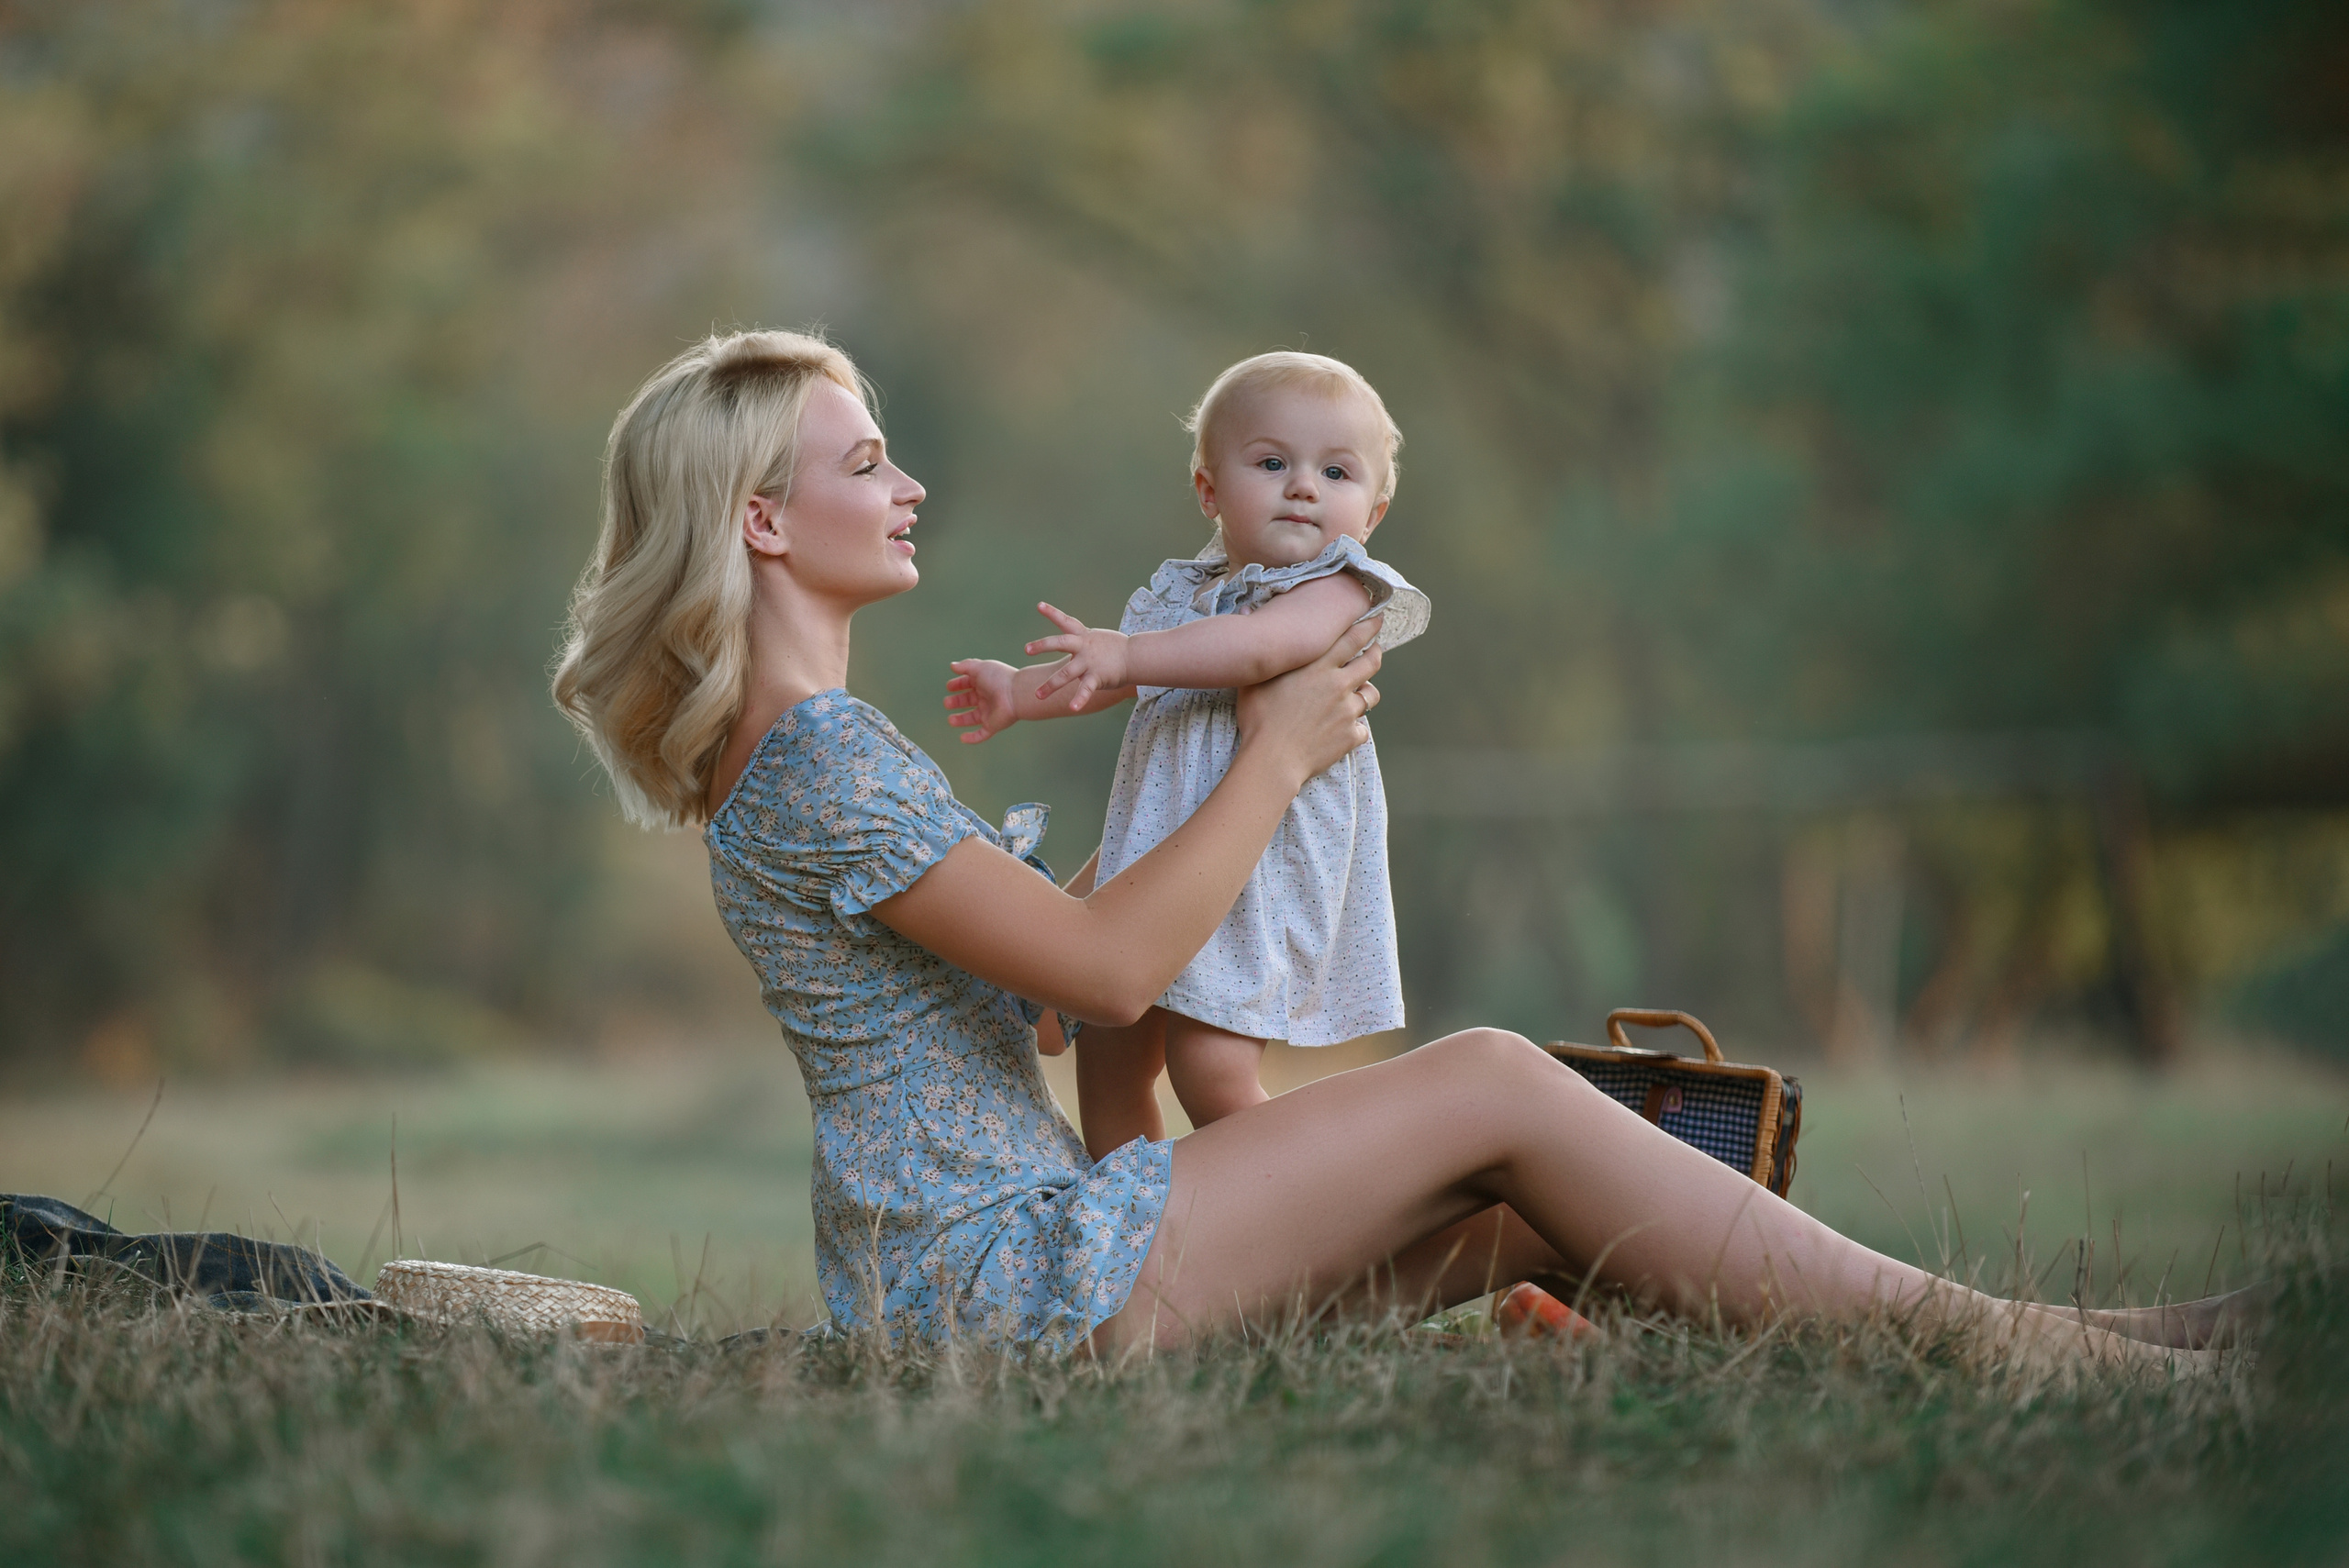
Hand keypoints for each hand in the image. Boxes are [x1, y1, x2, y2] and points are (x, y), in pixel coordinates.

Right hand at [944, 658, 1020, 743]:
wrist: (1015, 695)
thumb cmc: (998, 679)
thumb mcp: (979, 668)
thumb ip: (965, 666)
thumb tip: (952, 666)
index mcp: (984, 682)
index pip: (968, 683)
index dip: (958, 684)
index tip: (949, 687)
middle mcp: (987, 697)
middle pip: (969, 700)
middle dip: (957, 701)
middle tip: (947, 703)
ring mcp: (990, 712)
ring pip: (973, 718)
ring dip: (961, 720)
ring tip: (951, 720)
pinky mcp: (993, 725)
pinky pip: (982, 734)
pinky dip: (972, 738)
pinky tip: (962, 738)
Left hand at [1026, 603, 1129, 711]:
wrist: (1138, 657)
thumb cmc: (1118, 650)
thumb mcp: (1098, 641)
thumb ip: (1084, 645)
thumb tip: (1074, 651)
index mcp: (1084, 636)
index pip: (1066, 621)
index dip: (1052, 613)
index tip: (1039, 605)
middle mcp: (1084, 647)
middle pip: (1059, 643)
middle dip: (1042, 645)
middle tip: (1026, 649)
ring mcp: (1089, 663)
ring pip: (1066, 674)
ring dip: (1051, 685)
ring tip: (1037, 696)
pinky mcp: (1097, 677)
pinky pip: (1086, 690)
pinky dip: (1079, 700)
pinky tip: (1072, 708)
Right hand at [1234, 614, 1382, 786]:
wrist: (1272, 759)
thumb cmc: (1259, 718)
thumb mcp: (1254, 679)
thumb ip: (1263, 650)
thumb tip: (1247, 611)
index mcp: (1318, 667)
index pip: (1352, 638)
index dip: (1368, 627)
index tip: (1376, 620)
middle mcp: (1338, 685)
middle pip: (1371, 663)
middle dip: (1376, 653)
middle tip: (1375, 650)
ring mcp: (1347, 711)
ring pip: (1371, 695)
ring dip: (1366, 692)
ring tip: (1359, 694)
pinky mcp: (1350, 735)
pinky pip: (1362, 728)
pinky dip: (1355, 728)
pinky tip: (1344, 730)